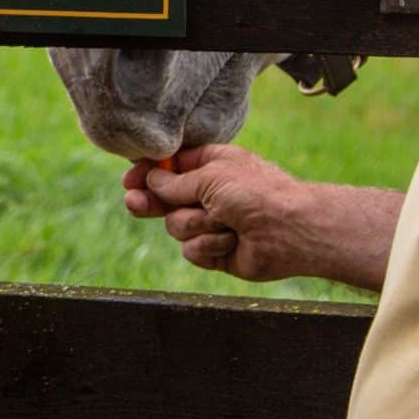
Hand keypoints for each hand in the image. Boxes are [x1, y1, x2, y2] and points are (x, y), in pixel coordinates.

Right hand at [122, 143, 320, 282]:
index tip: (129, 181)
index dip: (148, 174)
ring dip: (196, 225)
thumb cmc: (256, 193)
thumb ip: (176, 182)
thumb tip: (151, 179)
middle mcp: (210, 194)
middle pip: (165, 198)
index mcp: (212, 166)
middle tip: (135, 203)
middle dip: (151, 202)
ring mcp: (212, 223)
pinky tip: (230, 242)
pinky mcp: (215, 252)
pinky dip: (208, 246)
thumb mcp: (211, 176)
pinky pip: (191, 250)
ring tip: (223, 223)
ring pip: (176, 227)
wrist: (289, 232)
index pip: (170, 168)